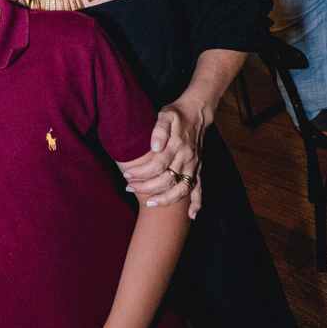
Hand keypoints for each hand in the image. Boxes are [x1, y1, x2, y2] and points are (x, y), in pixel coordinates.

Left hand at [122, 98, 203, 218]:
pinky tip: (191, 215)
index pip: (157, 166)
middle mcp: (186, 158)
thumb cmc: (177, 114)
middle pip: (166, 180)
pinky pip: (199, 188)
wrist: (197, 112)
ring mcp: (193, 165)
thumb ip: (160, 129)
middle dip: (146, 187)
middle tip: (129, 188)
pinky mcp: (198, 168)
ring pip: (182, 189)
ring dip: (166, 199)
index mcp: (177, 145)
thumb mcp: (166, 114)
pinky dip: (197, 203)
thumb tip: (156, 147)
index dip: (141, 173)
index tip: (127, 175)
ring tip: (150, 203)